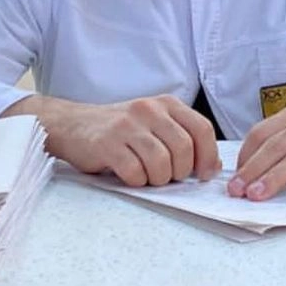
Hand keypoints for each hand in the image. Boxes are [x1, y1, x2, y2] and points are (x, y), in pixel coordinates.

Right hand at [1, 94, 220, 186]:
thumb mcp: (155, 124)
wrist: (74, 125)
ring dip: (158, 179)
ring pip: (161, 163)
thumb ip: (181, 138)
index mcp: (167, 104)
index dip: (208, 156)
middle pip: (184, 149)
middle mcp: (149, 110)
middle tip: (168, 177)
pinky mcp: (108, 143)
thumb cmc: (121, 130)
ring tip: (148, 176)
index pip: (202, 129)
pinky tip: (129, 175)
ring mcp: (128, 125)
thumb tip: (211, 166)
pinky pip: (134, 172)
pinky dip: (136, 181)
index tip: (204, 174)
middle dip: (180, 172)